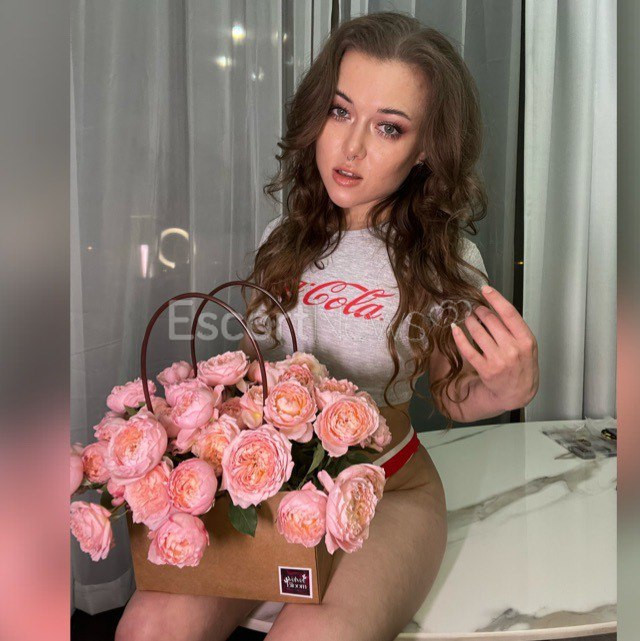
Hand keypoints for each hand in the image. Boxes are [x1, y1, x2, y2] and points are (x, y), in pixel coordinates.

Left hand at [450, 285, 538, 411]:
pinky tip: (454, 328)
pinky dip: (459, 336)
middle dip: (480, 311)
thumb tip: (495, 306)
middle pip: (491, 320)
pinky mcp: (485, 369)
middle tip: (475, 308)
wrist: (517, 393)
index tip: (485, 289)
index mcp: (526, 340)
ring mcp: (498, 360)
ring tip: (468, 318)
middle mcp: (513, 349)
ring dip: (469, 321)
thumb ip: (515, 328)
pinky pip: (468, 349)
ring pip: (477, 332)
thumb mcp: (527, 345)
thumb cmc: (522, 366)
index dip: (495, 298)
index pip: (509, 313)